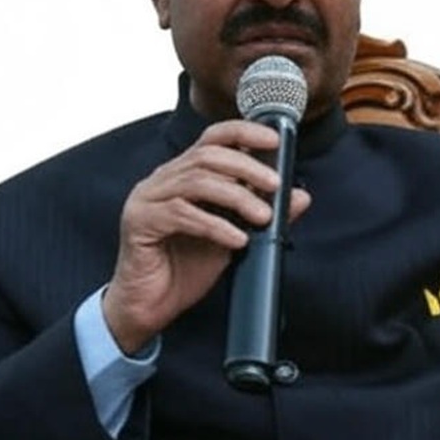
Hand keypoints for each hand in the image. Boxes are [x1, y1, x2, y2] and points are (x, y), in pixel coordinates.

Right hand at [101, 120, 311, 353]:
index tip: (275, 140)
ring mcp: (147, 198)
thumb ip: (262, 214)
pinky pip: (181, 214)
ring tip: (263, 217)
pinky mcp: (139, 222)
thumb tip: (300, 196)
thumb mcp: (234, 237)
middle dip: (247, 167)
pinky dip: (215, 225)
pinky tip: (237, 239)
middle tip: (275, 184)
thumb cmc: (185, 269)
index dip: (244, 133)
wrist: (150, 306)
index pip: (213, 139)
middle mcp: (163, 180)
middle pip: (207, 155)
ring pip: (196, 181)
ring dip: (236, 197)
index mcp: (183, 175)